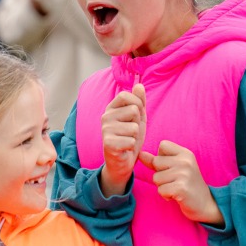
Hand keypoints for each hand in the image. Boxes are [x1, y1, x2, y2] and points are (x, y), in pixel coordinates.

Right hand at [100, 81, 145, 196]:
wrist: (123, 161)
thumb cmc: (130, 137)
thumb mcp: (138, 117)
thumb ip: (139, 101)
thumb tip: (139, 85)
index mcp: (111, 108)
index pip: (127, 96)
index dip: (138, 105)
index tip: (135, 117)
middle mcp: (105, 117)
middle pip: (133, 110)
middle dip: (137, 123)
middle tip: (131, 132)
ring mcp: (105, 130)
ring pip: (134, 127)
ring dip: (135, 136)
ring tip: (128, 140)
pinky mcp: (108, 144)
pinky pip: (131, 140)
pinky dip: (132, 146)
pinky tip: (125, 149)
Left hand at [139, 140, 224, 226]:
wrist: (205, 205)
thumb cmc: (187, 185)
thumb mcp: (174, 168)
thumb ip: (156, 160)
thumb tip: (140, 153)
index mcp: (186, 153)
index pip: (163, 145)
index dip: (162, 157)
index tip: (172, 167)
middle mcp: (186, 161)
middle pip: (156, 162)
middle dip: (160, 174)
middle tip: (175, 181)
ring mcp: (184, 174)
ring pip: (156, 178)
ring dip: (163, 186)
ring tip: (176, 188)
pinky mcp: (181, 188)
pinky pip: (160, 190)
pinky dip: (166, 195)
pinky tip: (177, 196)